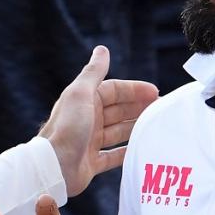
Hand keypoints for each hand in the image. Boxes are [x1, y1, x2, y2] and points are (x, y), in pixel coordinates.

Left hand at [39, 46, 157, 196]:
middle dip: (138, 108)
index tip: (156, 93)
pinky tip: (141, 150)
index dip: (134, 90)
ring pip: (118, 132)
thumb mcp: (80, 93)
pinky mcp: (92, 162)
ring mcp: (90, 142)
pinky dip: (127, 152)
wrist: (53, 166)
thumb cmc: (67, 127)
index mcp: (84, 101)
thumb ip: (93, 72)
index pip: (114, 90)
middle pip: (118, 110)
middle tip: (160, 110)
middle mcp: (87, 120)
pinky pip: (114, 156)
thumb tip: (102, 49)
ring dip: (135, 128)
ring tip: (156, 128)